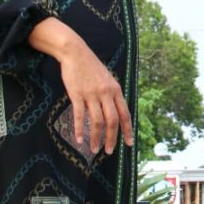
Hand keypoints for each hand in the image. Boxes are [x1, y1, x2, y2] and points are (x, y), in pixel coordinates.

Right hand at [29, 17, 132, 154]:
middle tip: (109, 151)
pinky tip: (79, 139)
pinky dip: (80, 129)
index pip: (125, 113)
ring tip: (94, 149)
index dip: (128, 130)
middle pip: (112, 121)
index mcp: (116, 90)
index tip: (129, 143)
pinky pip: (80, 116)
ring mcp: (92, 94)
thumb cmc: (91, 67)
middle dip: (112, 138)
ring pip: (97, 121)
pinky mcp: (77, 94)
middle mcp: (106, 93)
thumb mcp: (107, 79)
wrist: (75, 53)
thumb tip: (116, 111)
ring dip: (96, 138)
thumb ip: (112, 94)